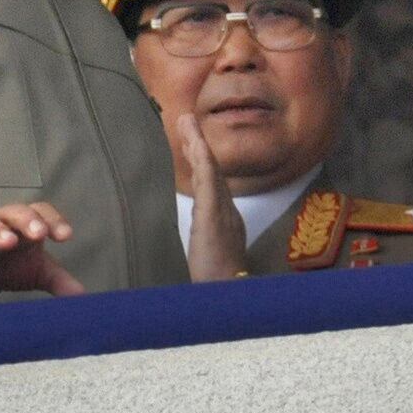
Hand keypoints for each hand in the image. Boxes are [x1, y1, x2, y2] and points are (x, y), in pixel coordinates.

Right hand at [0, 202, 84, 297]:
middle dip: (28, 220)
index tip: (66, 236)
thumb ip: (58, 280)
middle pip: (16, 211)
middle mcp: (2, 222)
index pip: (41, 212)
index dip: (54, 220)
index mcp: (25, 224)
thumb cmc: (6, 262)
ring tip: (8, 241)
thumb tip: (82, 296)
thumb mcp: (35, 271)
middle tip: (39, 234)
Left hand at [179, 114, 247, 281]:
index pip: (210, 180)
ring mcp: (222, 211)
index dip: (201, 158)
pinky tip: (196, 145)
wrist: (228, 295)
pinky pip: (209, 183)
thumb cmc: (219, 281)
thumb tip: (199, 237)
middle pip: (211, 168)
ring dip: (198, 143)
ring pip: (209, 169)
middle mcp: (226, 209)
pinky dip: (204, 162)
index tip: (190, 139)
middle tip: (185, 118)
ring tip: (186, 120)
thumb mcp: (210, 257)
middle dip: (198, 142)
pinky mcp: (215, 216)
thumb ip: (206, 242)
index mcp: (224, 217)